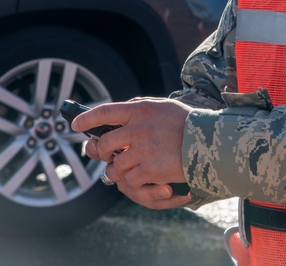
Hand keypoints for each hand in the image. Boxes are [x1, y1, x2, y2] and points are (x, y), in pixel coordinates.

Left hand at [73, 97, 192, 209]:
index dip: (86, 118)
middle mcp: (138, 128)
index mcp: (140, 110)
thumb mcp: (163, 106)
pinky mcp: (151, 169)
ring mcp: (144, 150)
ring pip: (116, 164)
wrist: (210, 141)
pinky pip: (130, 178)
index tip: (75, 125)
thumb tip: (118, 113)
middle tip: (105, 154)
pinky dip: (134, 180)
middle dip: (101, 151)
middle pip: (105, 143)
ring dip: (119, 168)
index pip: (105, 112)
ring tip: (129, 166)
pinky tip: (143, 176)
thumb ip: (140, 107)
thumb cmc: (186, 122)